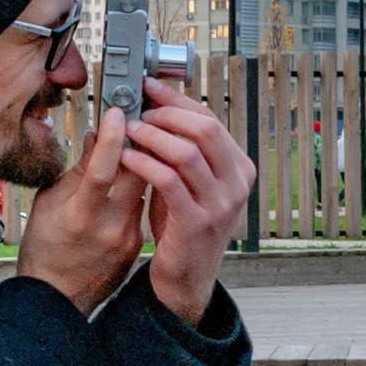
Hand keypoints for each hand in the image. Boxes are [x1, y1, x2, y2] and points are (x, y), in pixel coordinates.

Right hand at [14, 107, 148, 316]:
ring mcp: (128, 238)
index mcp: (80, 215)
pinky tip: (133, 177)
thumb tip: (98, 137)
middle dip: (139, 142)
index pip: (103, 170)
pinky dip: (138, 188)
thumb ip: (77, 170)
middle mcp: (109, 227)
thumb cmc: (45, 247)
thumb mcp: (49, 203)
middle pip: (136, 174)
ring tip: (136, 142)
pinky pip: (143, 206)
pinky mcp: (138, 244)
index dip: (113, 138)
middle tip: (137, 118)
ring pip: (145, 187)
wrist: (57, 297)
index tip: (118, 113)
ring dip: (142, 163)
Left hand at [121, 79, 254, 323]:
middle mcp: (237, 184)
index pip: (210, 120)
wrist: (186, 279)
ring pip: (186, 152)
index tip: (150, 86)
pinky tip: (126, 157)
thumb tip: (153, 110)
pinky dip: (145, 163)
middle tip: (138, 112)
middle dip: (166, 114)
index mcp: (239, 168)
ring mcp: (220, 205)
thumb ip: (180, 151)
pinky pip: (168, 181)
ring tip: (128, 133)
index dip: (178, 100)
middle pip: (205, 129)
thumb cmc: (182, 227)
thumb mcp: (190, 184)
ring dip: (152, 136)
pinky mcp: (197, 223)